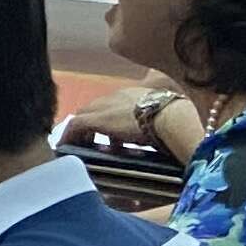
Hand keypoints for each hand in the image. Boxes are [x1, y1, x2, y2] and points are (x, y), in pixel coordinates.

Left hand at [67, 80, 182, 155]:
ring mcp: (106, 105)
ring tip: (83, 150)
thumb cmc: (178, 122)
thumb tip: (168, 140)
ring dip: (82, 133)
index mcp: (136, 95)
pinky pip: (75, 126)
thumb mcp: (170, 119)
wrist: (173, 119)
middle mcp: (118, 96)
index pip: (115, 105)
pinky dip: (70, 138)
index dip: (111, 121)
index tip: (113, 139)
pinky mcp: (96, 118)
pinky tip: (67, 151)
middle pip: (95, 108)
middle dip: (93, 126)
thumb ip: (163, 124)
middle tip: (95, 145)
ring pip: (84, 115)